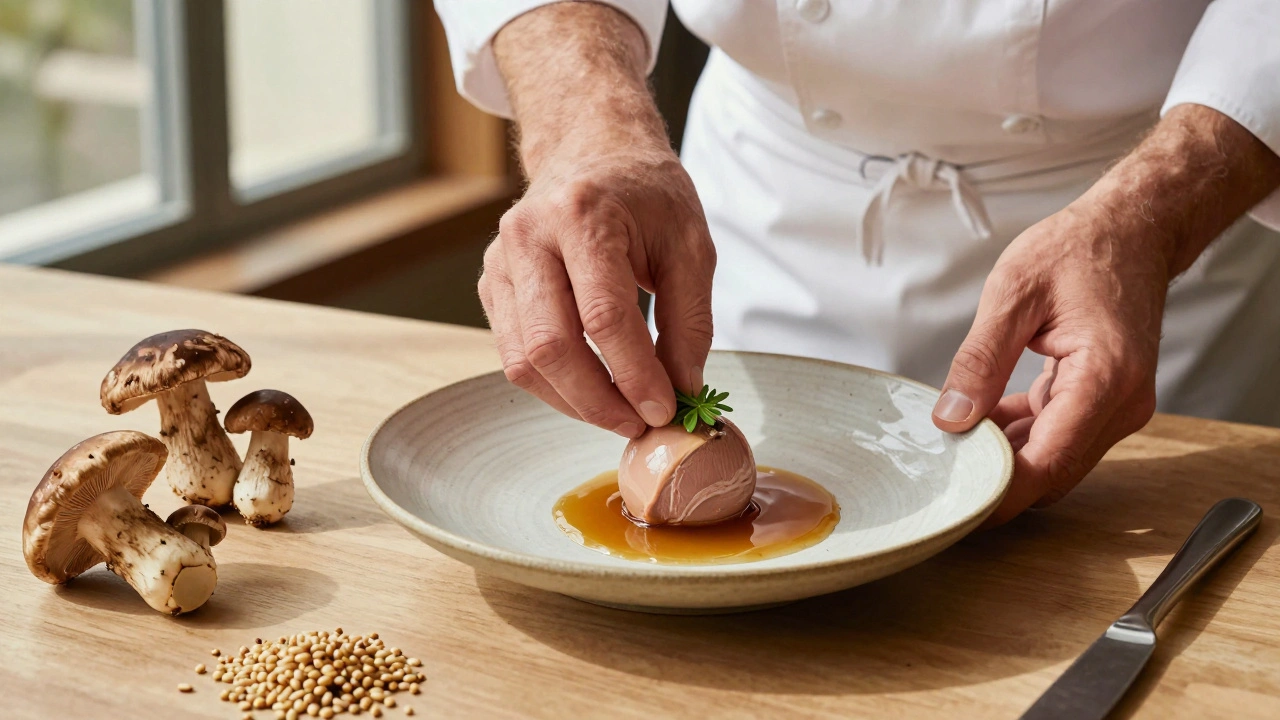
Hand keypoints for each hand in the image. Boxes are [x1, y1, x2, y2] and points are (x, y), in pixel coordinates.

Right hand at [479, 146, 715, 437]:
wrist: (593, 149)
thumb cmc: (646, 195)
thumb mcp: (691, 246)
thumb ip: (689, 321)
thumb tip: (682, 389)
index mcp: (582, 214)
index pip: (603, 317)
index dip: (635, 374)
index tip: (665, 408)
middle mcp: (528, 236)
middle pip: (550, 346)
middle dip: (598, 400)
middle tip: (640, 423)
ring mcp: (500, 262)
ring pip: (523, 360)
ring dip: (573, 402)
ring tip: (619, 413)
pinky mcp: (491, 285)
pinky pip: (514, 354)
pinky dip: (554, 385)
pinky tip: (592, 388)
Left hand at [932, 103, 1279, 525]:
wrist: (1133, 229)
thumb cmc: (1080, 250)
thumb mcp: (1014, 295)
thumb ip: (980, 361)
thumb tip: (951, 418)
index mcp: (1105, 378)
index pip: (1047, 463)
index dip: (1000, 491)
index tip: (955, 503)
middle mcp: (1121, 403)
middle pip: (1053, 472)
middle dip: (997, 480)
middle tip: (938, 476)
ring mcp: (1118, 406)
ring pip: (1054, 459)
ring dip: (1006, 456)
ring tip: (952, 439)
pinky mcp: (1106, 401)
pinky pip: (1059, 435)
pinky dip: (1021, 434)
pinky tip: (983, 418)